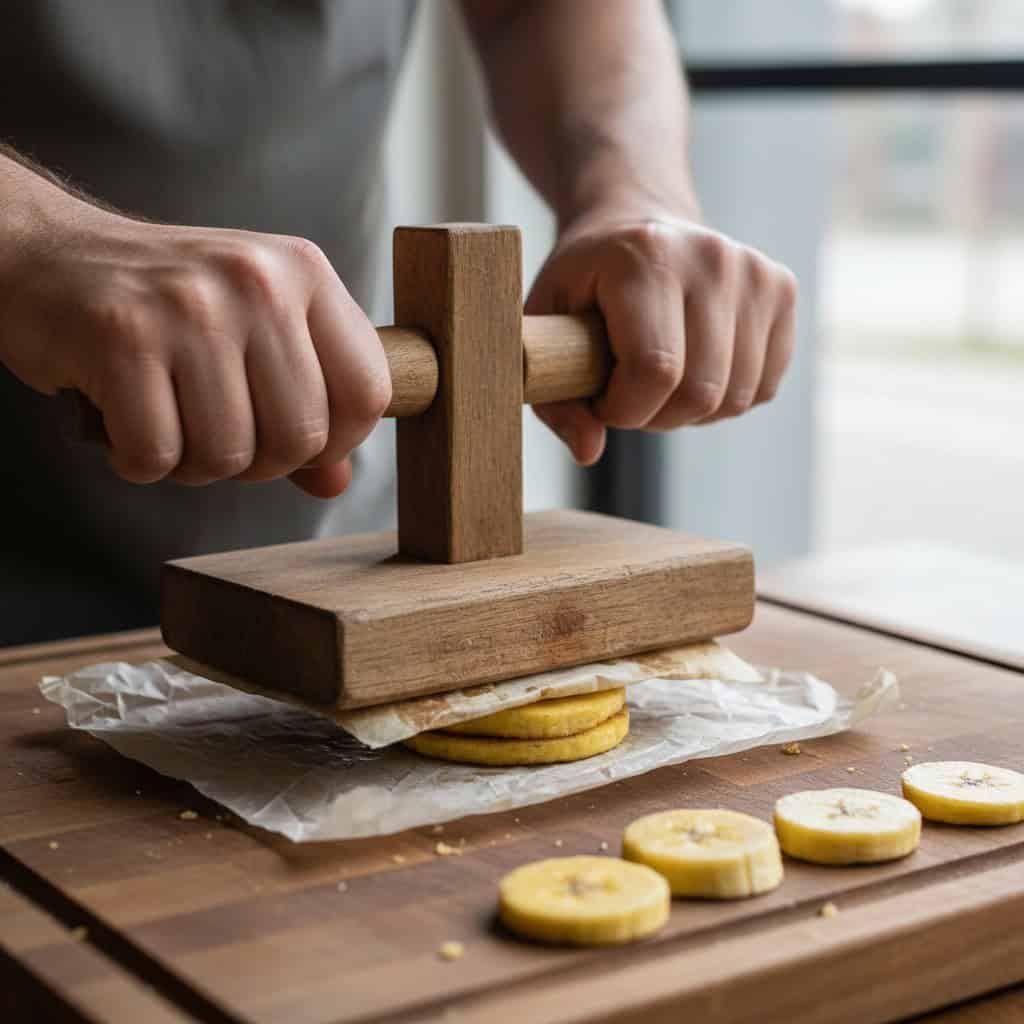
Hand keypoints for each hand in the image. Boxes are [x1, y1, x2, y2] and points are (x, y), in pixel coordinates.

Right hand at [0, 167, 389, 497]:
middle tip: (217, 435)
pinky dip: (139, 461)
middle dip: (258, 464)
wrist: (46, 254)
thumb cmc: (164, 305)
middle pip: (300, 437)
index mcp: (304, 273)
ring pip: (230, 454)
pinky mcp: (122, 337)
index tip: (295, 442)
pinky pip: (158, 455)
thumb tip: (335, 484)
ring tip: (170, 423)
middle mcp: (258, 281)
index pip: (367, 391)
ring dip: (195, 465)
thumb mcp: (252, 330)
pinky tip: (125, 420)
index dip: (338, 442)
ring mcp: (191, 307)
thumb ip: (302, 403)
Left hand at [526, 210, 797, 464]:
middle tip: (629, 392)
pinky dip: (725, 399)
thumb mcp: (545, 327)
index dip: (624, 409)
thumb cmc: (585, 283)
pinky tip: (695, 368)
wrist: (636, 221)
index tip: (601, 398)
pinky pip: (762, 388)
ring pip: (735, 399)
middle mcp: (711, 258)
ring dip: (690, 412)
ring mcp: (755, 272)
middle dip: (656, 416)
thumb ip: (554, 397)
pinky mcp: (782, 290)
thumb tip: (588, 452)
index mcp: (646, 257)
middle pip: (701, 392)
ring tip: (660, 378)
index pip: (655, 370)